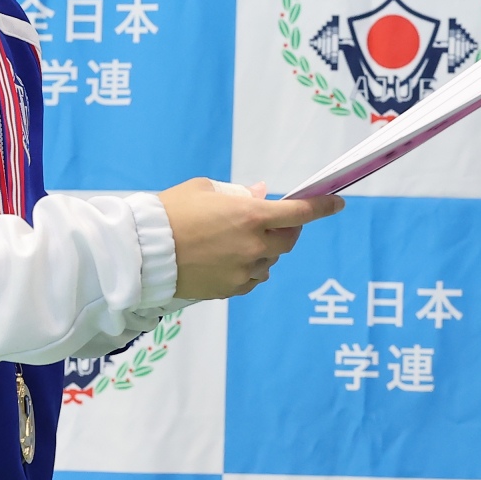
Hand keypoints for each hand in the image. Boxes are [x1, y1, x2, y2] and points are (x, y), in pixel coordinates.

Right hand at [159, 179, 342, 299]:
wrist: (143, 251)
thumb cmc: (171, 212)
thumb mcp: (204, 190)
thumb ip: (238, 194)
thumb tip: (260, 194)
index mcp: (250, 215)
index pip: (300, 212)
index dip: (323, 207)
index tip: (338, 203)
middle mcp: (253, 244)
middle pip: (289, 240)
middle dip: (288, 229)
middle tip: (275, 222)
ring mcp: (244, 270)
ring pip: (270, 261)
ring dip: (265, 250)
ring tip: (237, 241)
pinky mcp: (231, 289)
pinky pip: (254, 279)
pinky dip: (251, 269)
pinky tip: (230, 260)